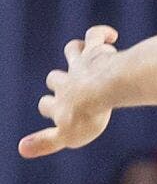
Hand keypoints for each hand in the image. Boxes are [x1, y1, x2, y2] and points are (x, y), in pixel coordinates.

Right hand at [19, 25, 119, 158]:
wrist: (104, 89)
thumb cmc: (89, 115)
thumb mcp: (67, 135)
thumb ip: (46, 142)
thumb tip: (20, 149)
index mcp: (60, 102)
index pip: (46, 105)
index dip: (50, 107)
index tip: (54, 110)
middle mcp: (67, 81)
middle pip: (55, 78)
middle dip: (59, 82)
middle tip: (73, 88)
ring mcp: (81, 65)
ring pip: (72, 54)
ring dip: (76, 55)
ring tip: (87, 59)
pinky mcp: (96, 52)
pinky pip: (94, 36)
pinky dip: (99, 34)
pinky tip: (110, 35)